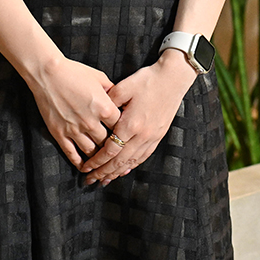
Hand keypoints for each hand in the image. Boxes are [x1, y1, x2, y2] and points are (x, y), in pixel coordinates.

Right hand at [27, 55, 121, 168]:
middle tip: (116, 152)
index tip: (125, 135)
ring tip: (102, 162)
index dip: (124, 131)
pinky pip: (72, 154)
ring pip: (92, 153)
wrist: (48, 73)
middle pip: (108, 143)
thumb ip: (113, 92)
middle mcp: (92, 122)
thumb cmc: (74, 72)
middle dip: (112, 148)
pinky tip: (84, 166)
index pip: (121, 127)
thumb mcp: (99, 78)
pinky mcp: (60, 134)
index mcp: (105, 108)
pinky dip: (80, 163)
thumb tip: (122, 102)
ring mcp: (75, 130)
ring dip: (98, 158)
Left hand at [81, 49, 196, 185]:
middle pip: (119, 161)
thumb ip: (108, 101)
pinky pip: (142, 157)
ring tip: (104, 180)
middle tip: (89, 181)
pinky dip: (131, 166)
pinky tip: (124, 170)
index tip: (85, 168)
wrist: (173, 78)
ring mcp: (152, 138)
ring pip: (131, 162)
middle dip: (103, 173)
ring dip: (116, 173)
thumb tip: (96, 112)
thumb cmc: (148, 80)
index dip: (97, 161)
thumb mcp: (124, 86)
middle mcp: (142, 135)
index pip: (110, 150)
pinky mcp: (158, 136)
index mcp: (131, 123)